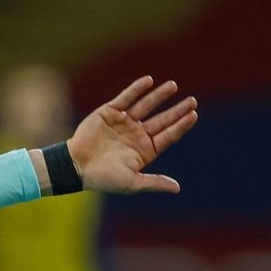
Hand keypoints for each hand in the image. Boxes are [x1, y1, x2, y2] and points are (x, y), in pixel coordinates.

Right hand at [64, 75, 198, 194]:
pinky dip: (137, 89)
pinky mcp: (110, 112)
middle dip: (176, 110)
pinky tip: (149, 81)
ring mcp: (124, 122)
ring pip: (146, 105)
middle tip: (193, 101)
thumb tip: (177, 189)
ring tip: (173, 86)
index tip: (193, 115)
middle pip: (161, 120)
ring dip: (159, 96)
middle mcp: (136, 135)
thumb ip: (154, 182)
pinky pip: (126, 98)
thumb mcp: (132, 183)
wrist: (76, 166)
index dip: (181, 126)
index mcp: (144, 151)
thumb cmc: (103, 178)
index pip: (168, 136)